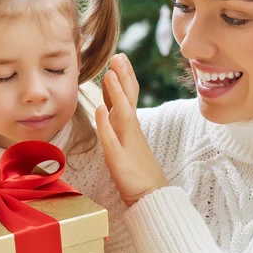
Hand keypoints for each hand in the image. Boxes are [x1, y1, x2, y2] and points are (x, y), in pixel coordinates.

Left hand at [96, 54, 167, 206]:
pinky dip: (105, 124)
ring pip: (123, 114)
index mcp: (131, 125)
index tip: (119, 58)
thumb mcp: (126, 140)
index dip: (124, 77)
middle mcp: (131, 131)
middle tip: (119, 56)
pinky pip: (111, 140)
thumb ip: (118, 122)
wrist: (151, 196)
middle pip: (129, 99)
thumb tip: (108, 105)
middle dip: (124, 76)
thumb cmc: (137, 169)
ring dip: (117, 93)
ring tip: (110, 74)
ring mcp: (127, 144)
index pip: (128, 96)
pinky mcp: (120, 161)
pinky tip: (101, 110)